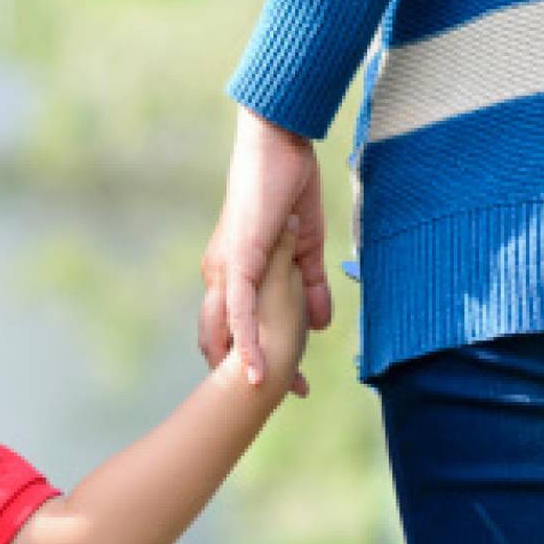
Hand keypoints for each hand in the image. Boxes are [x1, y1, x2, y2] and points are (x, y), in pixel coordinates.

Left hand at [200, 106, 330, 388]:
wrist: (277, 144)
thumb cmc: (285, 187)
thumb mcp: (305, 247)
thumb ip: (311, 286)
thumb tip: (323, 324)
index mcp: (233, 273)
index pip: (237, 328)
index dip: (255, 358)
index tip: (284, 386)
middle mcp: (221, 276)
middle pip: (223, 339)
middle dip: (248, 373)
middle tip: (282, 399)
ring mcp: (226, 270)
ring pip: (228, 332)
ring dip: (247, 368)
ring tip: (267, 399)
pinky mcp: (239, 260)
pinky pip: (239, 311)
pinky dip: (248, 342)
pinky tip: (257, 372)